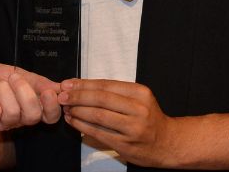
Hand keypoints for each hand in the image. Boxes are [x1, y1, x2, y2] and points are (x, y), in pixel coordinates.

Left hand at [0, 62, 60, 129]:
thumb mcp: (17, 72)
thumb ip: (36, 81)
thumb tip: (59, 87)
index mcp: (30, 106)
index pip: (50, 116)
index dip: (52, 106)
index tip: (48, 91)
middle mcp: (18, 118)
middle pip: (33, 116)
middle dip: (25, 92)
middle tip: (14, 78)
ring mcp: (1, 122)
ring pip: (13, 112)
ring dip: (4, 90)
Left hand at [58, 78, 177, 167]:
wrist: (167, 143)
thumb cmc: (148, 118)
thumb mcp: (138, 98)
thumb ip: (113, 91)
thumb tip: (81, 84)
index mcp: (140, 93)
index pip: (106, 85)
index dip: (84, 84)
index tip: (68, 83)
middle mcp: (139, 109)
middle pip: (101, 99)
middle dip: (78, 96)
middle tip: (62, 95)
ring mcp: (133, 128)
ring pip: (98, 116)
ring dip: (78, 111)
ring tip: (66, 108)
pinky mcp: (126, 145)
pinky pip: (99, 133)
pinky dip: (82, 126)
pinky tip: (74, 121)